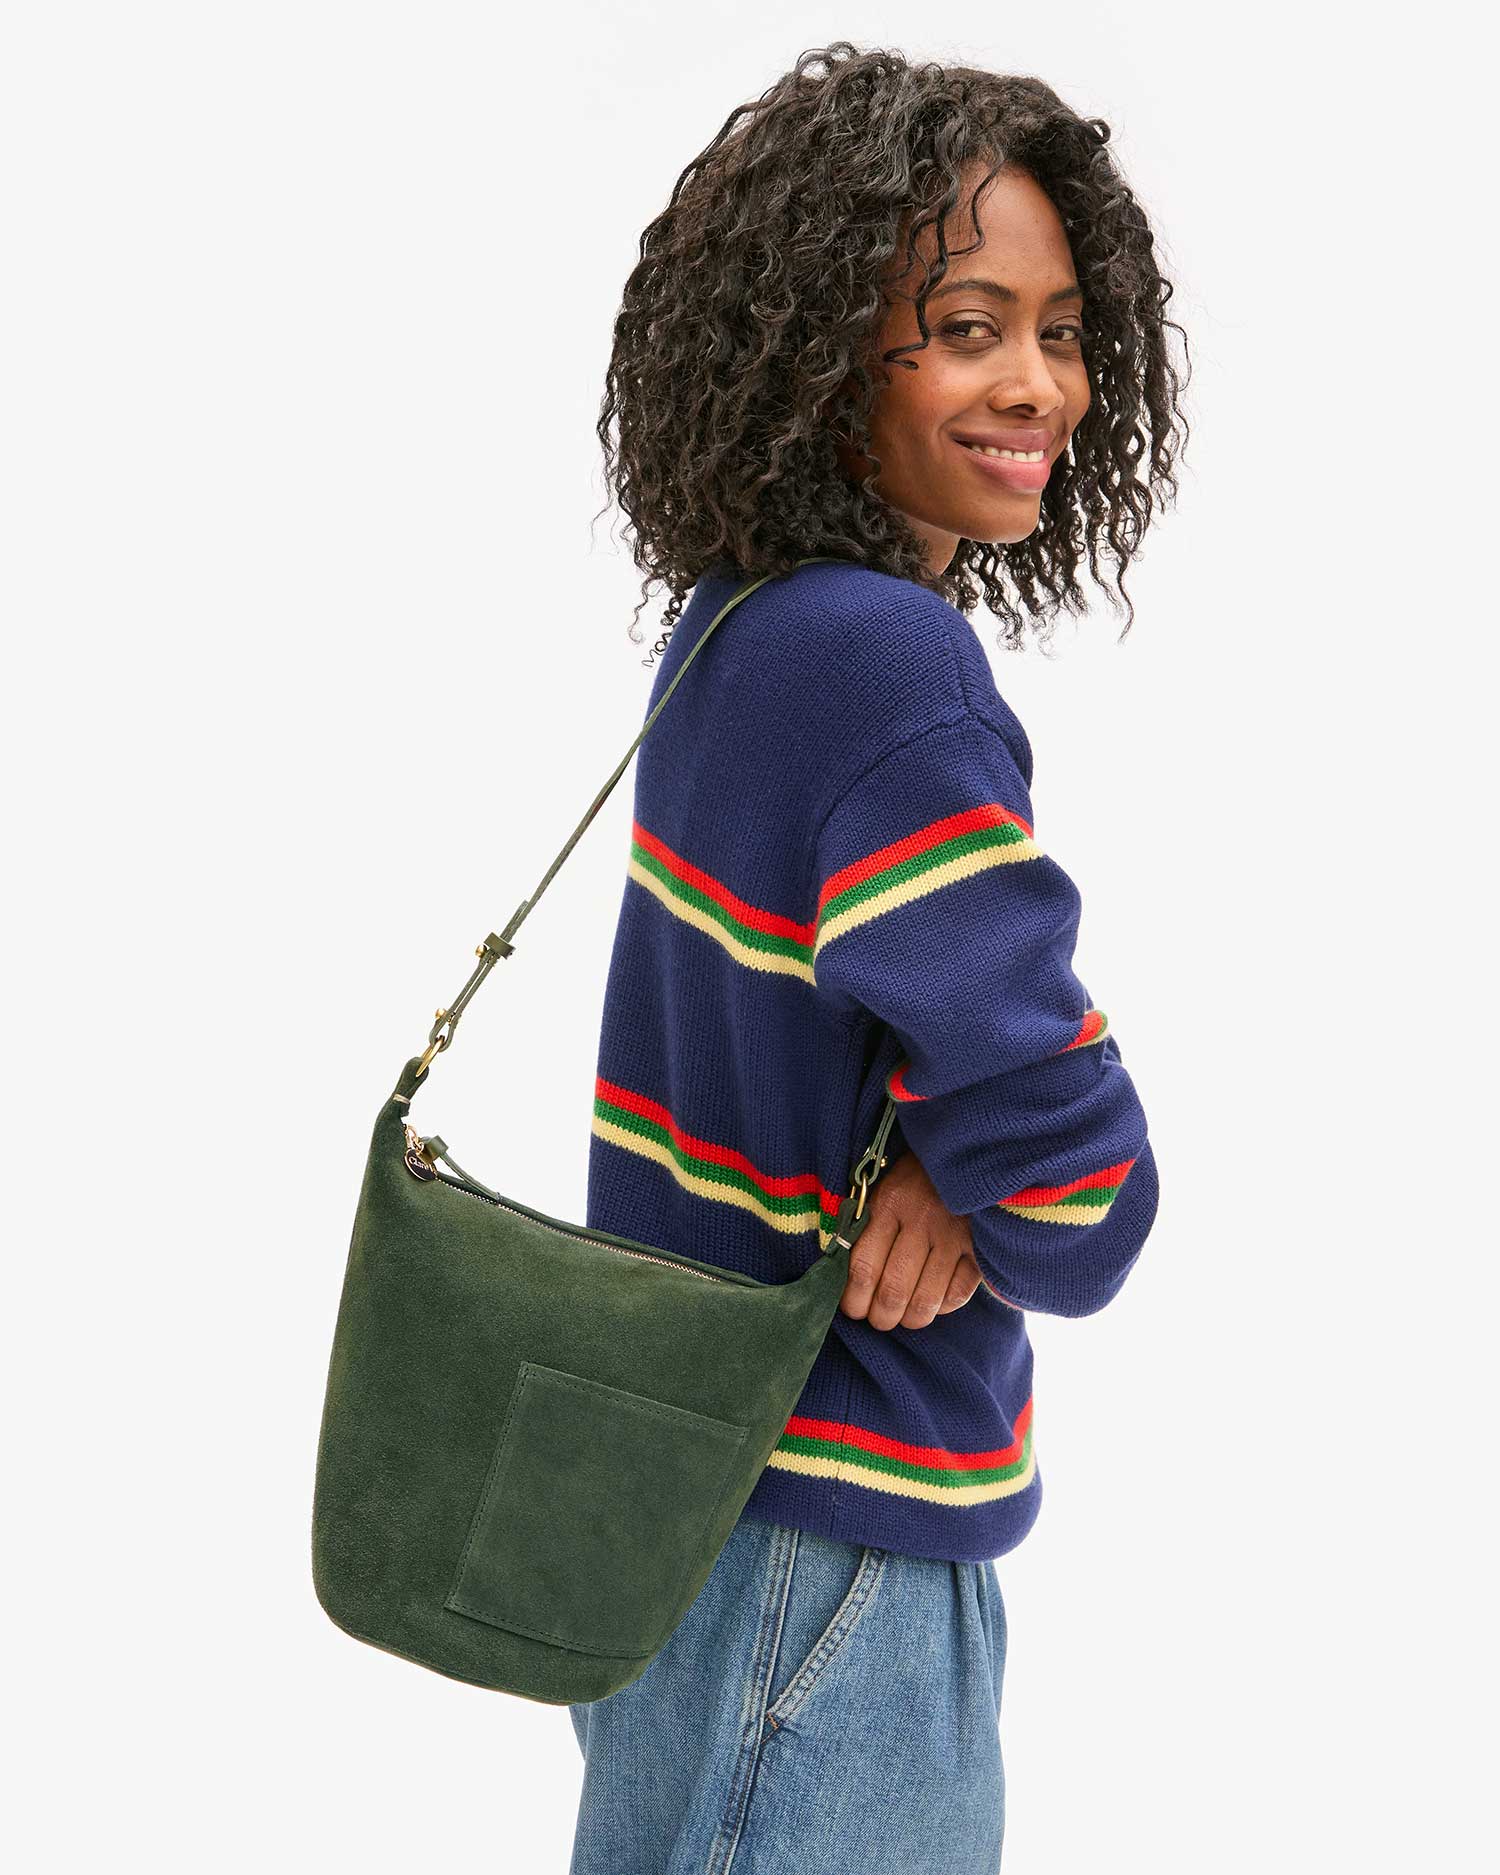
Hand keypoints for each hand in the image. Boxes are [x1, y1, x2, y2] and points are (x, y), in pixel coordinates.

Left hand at [840, 1151, 983, 1330]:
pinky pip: (958, 1293)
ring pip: (926, 1299)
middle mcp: (920, 1220)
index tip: (852, 1309)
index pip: (863, 1268)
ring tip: (904, 1318)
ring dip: (911, 1318)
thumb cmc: (914, 1176)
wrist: (966, 1150)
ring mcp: (953, 1234)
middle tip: (878, 1319)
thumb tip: (844, 1276)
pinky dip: (943, 1307)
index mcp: (889, 1204)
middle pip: (893, 1289)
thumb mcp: (883, 1189)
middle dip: (881, 1316)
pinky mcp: (979, 1245)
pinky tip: (934, 1303)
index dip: (853, 1299)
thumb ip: (864, 1226)